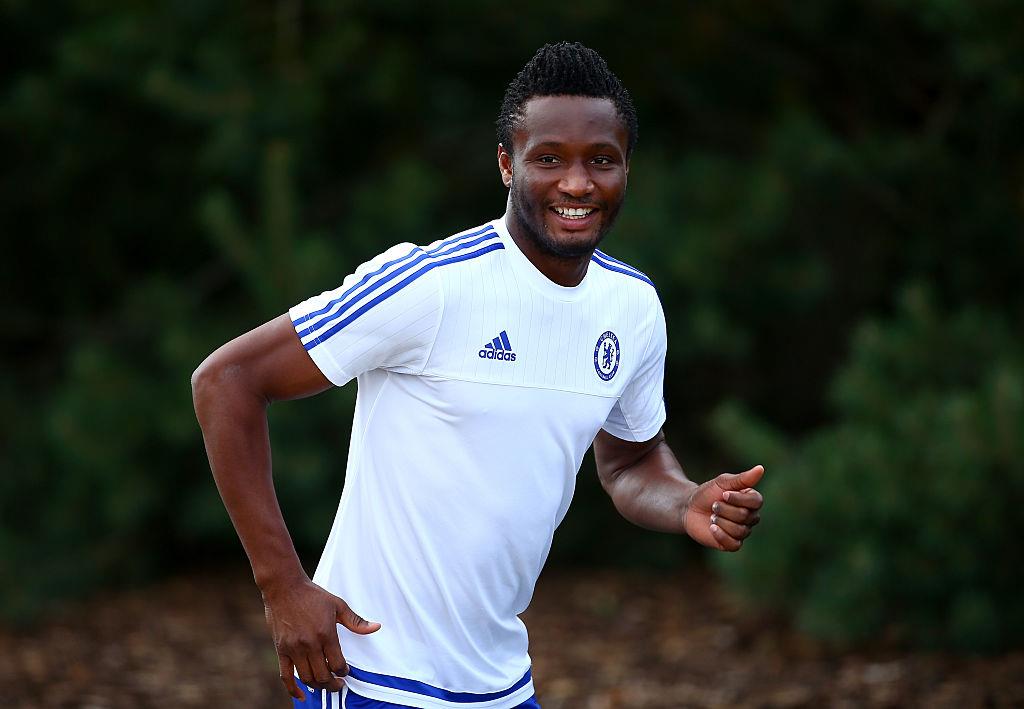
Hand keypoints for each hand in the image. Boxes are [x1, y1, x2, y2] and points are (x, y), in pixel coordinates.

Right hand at [261, 575, 380, 700]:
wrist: (285, 587)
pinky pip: (285, 676)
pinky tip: (301, 695)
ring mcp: (293, 649)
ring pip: (307, 678)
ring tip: (325, 684)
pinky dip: (293, 689)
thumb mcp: (338, 605)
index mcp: (326, 634)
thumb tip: (376, 627)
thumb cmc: (313, 595)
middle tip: (338, 684)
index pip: (337, 664)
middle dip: (333, 684)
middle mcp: (309, 644)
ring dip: (318, 686)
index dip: (343, 671)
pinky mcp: (280, 650)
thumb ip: (356, 621)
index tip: (345, 670)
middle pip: (323, 676)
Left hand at [683, 465, 763, 550]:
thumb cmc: (708, 493)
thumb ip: (742, 478)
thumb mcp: (723, 482)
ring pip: (740, 531)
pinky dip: (722, 536)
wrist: (689, 508)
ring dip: (721, 521)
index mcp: (752, 500)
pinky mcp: (731, 543)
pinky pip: (734, 545)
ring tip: (712, 516)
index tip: (723, 494)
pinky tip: (712, 528)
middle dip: (725, 510)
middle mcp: (751, 517)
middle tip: (713, 505)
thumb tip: (761, 468)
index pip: (756, 501)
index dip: (738, 499)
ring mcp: (742, 531)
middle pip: (746, 516)